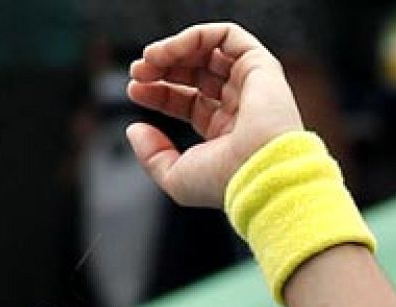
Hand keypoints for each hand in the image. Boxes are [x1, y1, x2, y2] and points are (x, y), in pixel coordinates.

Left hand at [126, 23, 304, 207]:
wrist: (260, 173)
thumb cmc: (225, 182)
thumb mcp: (175, 176)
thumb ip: (151, 154)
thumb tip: (135, 129)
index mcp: (224, 131)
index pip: (187, 100)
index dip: (159, 91)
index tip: (135, 89)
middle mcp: (240, 105)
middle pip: (196, 72)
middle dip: (162, 67)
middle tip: (137, 71)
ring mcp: (251, 83)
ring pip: (209, 50)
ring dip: (173, 49)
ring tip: (148, 60)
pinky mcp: (261, 64)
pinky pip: (226, 35)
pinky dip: (194, 36)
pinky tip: (169, 51)